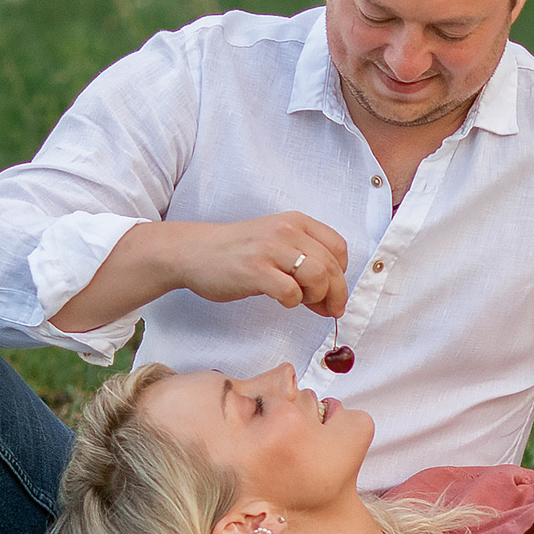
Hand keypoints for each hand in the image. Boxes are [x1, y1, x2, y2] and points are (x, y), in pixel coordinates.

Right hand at [49, 214, 348, 334]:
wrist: (192, 252)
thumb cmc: (236, 252)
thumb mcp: (275, 242)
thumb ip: (303, 259)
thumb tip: (331, 293)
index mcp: (296, 222)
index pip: (338, 249)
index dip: (341, 275)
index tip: (332, 292)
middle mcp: (287, 231)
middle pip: (332, 267)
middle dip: (335, 294)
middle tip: (327, 311)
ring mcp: (271, 249)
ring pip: (317, 277)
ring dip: (316, 297)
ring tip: (303, 303)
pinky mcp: (255, 271)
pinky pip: (291, 292)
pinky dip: (293, 302)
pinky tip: (281, 301)